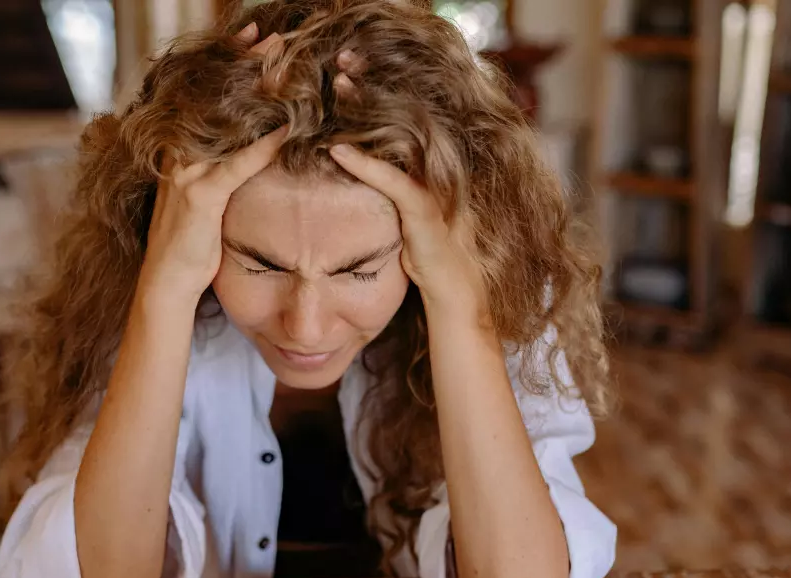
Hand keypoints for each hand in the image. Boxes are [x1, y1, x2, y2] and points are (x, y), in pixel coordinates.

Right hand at [138, 23, 287, 306]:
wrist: (167, 280)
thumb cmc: (190, 240)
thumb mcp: (205, 193)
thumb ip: (222, 165)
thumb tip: (253, 142)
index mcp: (177, 146)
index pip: (203, 92)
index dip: (227, 61)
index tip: (253, 35)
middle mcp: (177, 152)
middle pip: (212, 94)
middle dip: (243, 62)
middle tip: (274, 36)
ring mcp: (186, 172)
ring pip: (225, 121)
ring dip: (257, 93)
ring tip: (285, 65)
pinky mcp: (200, 196)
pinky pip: (239, 164)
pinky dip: (265, 145)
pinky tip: (289, 129)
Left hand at [327, 50, 486, 324]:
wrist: (455, 298)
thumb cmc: (427, 262)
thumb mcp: (404, 218)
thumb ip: (391, 191)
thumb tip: (362, 171)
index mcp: (432, 167)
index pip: (403, 118)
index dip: (376, 93)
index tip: (347, 73)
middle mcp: (438, 171)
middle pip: (403, 117)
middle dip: (371, 89)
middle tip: (338, 66)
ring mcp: (437, 190)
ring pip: (399, 139)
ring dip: (365, 114)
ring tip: (335, 89)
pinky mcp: (428, 213)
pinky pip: (394, 182)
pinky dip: (364, 165)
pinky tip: (337, 151)